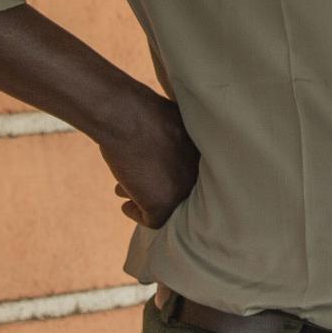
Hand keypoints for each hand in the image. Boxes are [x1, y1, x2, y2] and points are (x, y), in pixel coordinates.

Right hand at [99, 90, 199, 227]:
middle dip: (158, 188)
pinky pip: (152, 221)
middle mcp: (201, 177)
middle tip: (140, 183)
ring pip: (167, 206)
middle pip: (181, 192)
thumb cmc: (146, 112)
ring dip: (145, 198)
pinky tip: (126, 205)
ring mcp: (183, 192)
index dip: (172, 174)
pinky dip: (136, 213)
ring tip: (124, 190)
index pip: (193, 175)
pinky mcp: (163, 206)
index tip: (155, 172)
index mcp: (207, 156)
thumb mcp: (173, 124)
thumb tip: (165, 151)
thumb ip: (177, 141)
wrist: (129, 116)